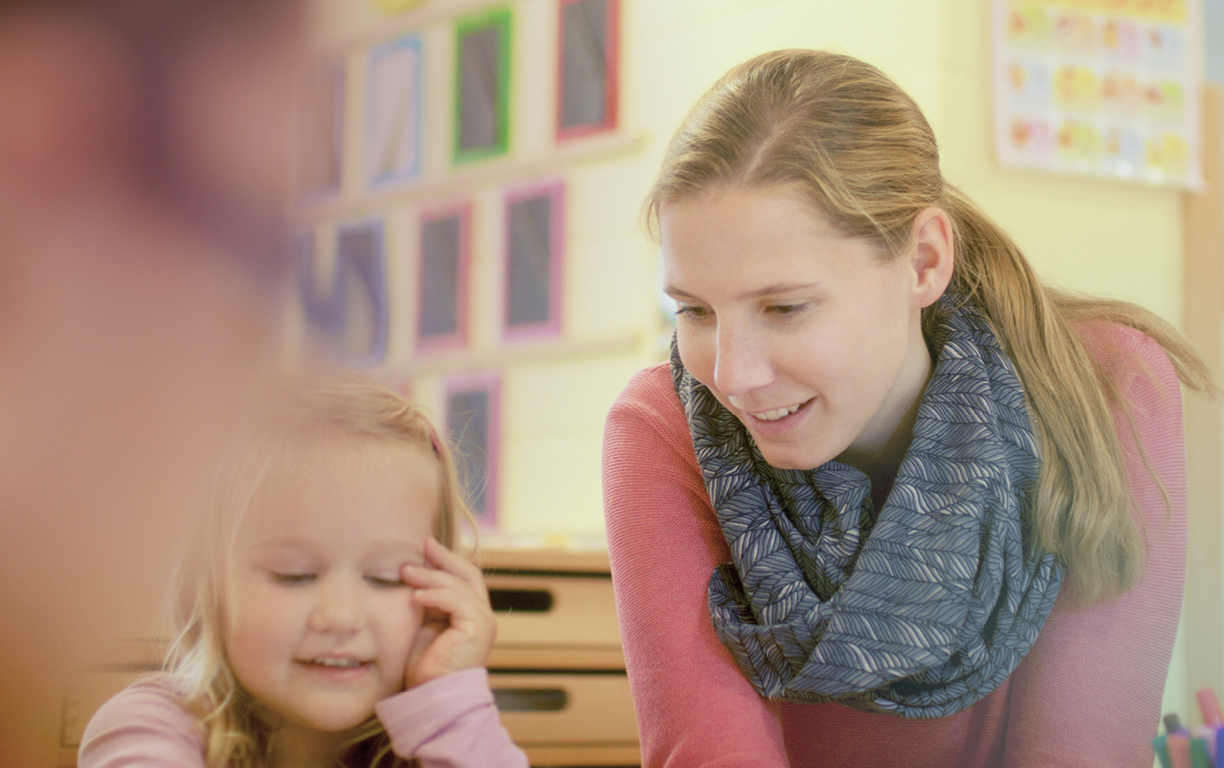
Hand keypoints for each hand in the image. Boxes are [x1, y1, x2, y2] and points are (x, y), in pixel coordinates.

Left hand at [400, 536, 496, 687]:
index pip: (464, 578)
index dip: (447, 560)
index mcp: (471, 615)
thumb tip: (413, 578)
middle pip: (468, 574)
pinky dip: (435, 594)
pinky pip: (456, 600)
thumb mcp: (423, 626)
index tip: (425, 547)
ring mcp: (483, 621)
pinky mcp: (478, 628)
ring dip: (430, 575)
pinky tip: (415, 596)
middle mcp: (482, 616)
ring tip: (406, 572)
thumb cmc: (424, 669)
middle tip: (423, 544)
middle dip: (445, 557)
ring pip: (459, 585)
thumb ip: (426, 604)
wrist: (432, 697)